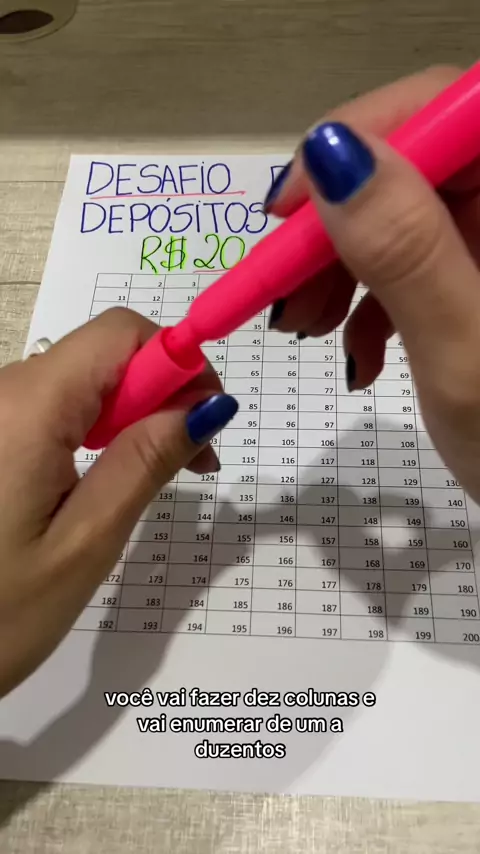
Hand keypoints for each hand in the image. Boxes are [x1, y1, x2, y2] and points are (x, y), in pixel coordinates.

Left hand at [0, 309, 236, 697]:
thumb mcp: (86, 541)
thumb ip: (146, 462)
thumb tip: (209, 405)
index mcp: (26, 407)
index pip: (121, 333)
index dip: (178, 362)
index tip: (209, 420)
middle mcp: (2, 391)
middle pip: (102, 354)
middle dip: (161, 393)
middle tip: (194, 463)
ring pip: (81, 380)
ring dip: (130, 415)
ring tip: (154, 478)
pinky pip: (53, 407)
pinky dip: (94, 429)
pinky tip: (106, 475)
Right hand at [265, 65, 479, 503]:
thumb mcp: (463, 356)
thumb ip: (407, 253)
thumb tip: (331, 151)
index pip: (444, 108)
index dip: (357, 138)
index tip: (284, 213)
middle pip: (413, 162)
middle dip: (335, 223)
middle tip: (284, 292)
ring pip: (402, 214)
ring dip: (341, 267)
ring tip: (307, 330)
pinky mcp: (479, 277)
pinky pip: (415, 263)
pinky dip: (372, 303)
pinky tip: (359, 356)